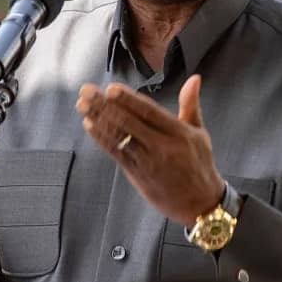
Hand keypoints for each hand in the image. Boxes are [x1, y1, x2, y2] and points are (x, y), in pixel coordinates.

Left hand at [77, 74, 225, 225]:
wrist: (199, 203)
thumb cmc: (199, 164)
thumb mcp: (199, 132)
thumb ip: (190, 104)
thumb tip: (194, 77)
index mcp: (178, 132)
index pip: (149, 111)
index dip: (128, 99)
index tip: (110, 88)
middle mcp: (161, 146)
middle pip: (128, 122)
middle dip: (104, 105)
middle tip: (86, 91)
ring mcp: (147, 161)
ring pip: (119, 137)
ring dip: (98, 119)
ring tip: (82, 105)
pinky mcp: (137, 174)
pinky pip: (116, 153)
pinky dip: (101, 139)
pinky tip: (89, 125)